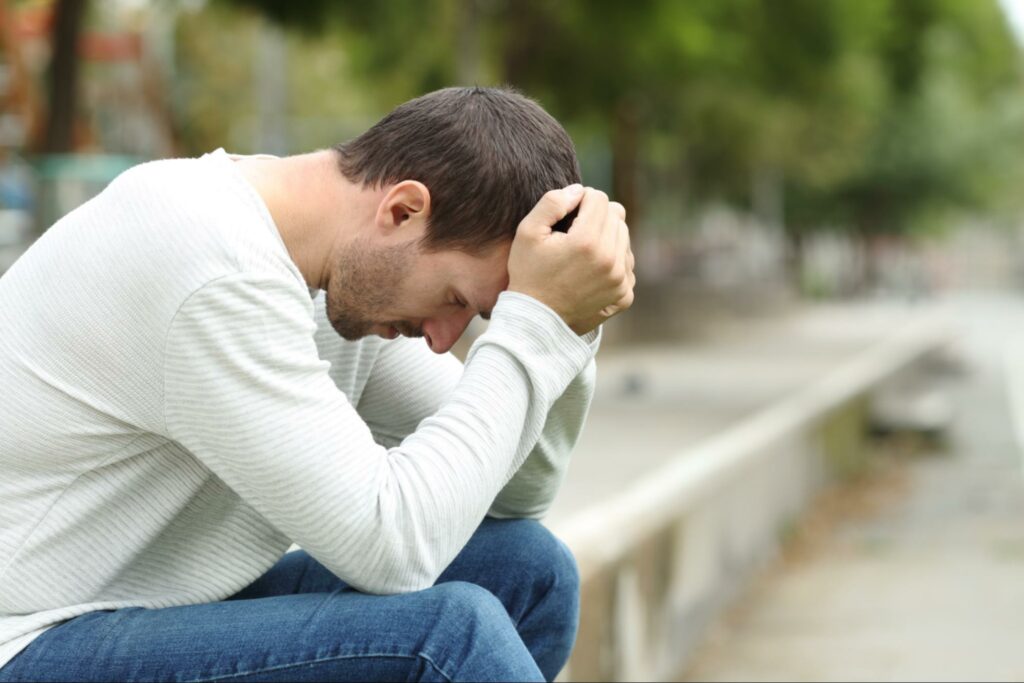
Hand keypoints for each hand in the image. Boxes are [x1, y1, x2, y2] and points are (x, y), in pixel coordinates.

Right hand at [508, 185, 635, 334]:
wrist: (535, 322)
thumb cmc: (529, 275)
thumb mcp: (528, 233)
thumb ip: (552, 202)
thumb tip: (579, 190)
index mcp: (587, 242)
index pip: (599, 198)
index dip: (581, 199)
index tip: (568, 214)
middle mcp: (610, 260)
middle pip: (617, 215)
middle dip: (596, 217)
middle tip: (573, 232)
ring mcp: (620, 280)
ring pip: (624, 238)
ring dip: (606, 238)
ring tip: (581, 253)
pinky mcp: (624, 295)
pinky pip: (627, 263)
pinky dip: (613, 261)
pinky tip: (590, 270)